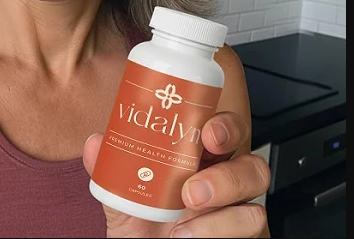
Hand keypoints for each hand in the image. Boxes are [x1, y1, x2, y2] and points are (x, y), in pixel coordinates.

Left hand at [83, 112, 270, 237]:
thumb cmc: (142, 227)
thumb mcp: (122, 198)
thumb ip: (110, 169)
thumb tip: (96, 143)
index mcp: (199, 159)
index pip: (223, 131)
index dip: (224, 125)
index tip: (207, 131)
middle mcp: (224, 180)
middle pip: (251, 160)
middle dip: (229, 169)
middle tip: (191, 187)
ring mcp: (237, 210)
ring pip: (256, 192)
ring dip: (223, 198)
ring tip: (187, 209)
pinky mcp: (244, 235)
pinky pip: (253, 223)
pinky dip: (219, 228)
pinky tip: (188, 235)